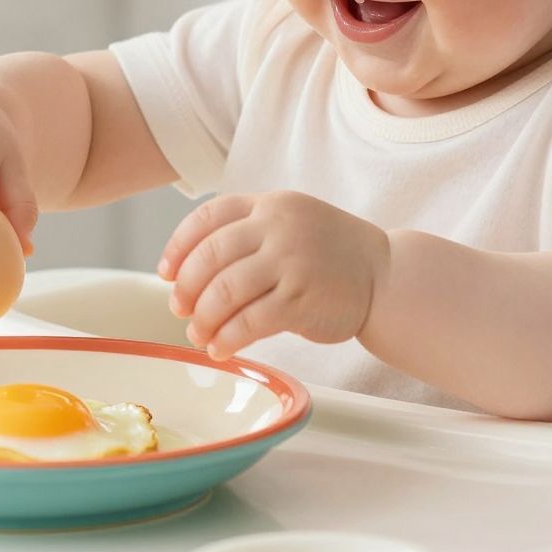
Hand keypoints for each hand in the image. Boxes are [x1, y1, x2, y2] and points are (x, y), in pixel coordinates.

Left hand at [157, 191, 388, 360]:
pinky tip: (221, 347)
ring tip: (198, 334)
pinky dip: (227, 338)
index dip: (179, 246)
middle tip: (179, 309)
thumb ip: (249, 232)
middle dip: (186, 288)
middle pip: (210, 257)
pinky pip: (249, 321)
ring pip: (225, 291)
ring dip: (203, 319)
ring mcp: (291, 261)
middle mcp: (278, 227)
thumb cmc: (331, 254)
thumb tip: (189, 269)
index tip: (166, 273)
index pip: (208, 217)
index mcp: (270, 204)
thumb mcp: (292, 222)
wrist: (385, 275)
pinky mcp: (301, 299)